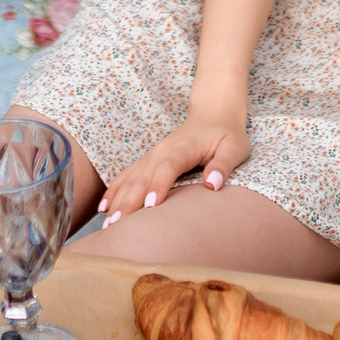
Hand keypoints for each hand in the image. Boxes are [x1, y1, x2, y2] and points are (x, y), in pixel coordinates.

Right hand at [98, 94, 252, 225]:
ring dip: (118, 200)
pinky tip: (104, 208)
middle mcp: (162, 151)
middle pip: (142, 177)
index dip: (159, 185)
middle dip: (129, 201)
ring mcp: (152, 155)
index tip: (151, 206)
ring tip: (108, 224)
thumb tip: (213, 185)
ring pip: (131, 179)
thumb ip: (223, 165)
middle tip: (118, 225)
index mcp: (183, 147)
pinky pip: (127, 176)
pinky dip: (114, 191)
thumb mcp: (235, 147)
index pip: (168, 167)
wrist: (213, 114)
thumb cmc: (226, 134)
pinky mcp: (148, 161)